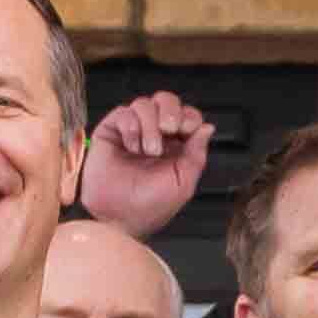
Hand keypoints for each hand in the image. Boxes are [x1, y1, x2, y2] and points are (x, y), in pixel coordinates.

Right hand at [76, 90, 219, 240]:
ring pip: (144, 104)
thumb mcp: (182, 183)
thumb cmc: (149, 206)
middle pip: (166, 100)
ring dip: (150, 125)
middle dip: (171, 111)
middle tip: (169, 129)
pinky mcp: (110, 132)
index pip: (187, 115)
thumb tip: (207, 127)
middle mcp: (154, 134)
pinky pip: (123, 112)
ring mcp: (131, 131)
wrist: (118, 217)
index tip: (186, 130)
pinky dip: (131, 127)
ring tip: (147, 150)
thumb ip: (196, 154)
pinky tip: (131, 147)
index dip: (189, 117)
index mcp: (175, 146)